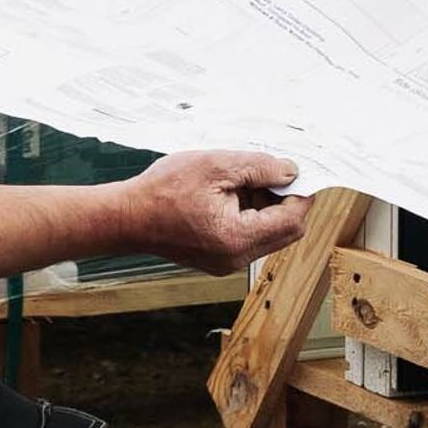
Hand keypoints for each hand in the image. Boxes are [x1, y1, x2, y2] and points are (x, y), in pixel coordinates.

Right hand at [123, 147, 302, 273]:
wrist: (126, 217)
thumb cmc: (163, 190)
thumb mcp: (215, 166)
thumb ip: (259, 168)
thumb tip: (291, 171)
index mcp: (238, 239)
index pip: (292, 221)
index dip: (301, 193)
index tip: (298, 170)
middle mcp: (236, 258)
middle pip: (284, 232)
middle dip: (284, 199)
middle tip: (268, 171)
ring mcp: (226, 261)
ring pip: (267, 234)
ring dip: (265, 206)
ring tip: (239, 180)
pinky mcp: (217, 258)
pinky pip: (248, 237)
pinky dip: (248, 214)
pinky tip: (228, 193)